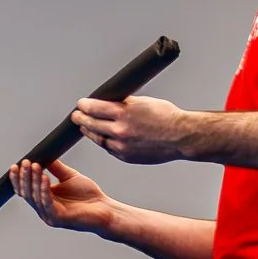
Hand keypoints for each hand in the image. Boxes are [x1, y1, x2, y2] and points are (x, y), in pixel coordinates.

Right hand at [9, 160, 113, 233]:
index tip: (16, 165)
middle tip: (25, 163)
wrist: (105, 208)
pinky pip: (48, 204)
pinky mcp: (59, 219)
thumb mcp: (69, 177)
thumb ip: (56, 168)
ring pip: (36, 198)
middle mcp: (44, 210)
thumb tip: (44, 155)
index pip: (26, 190)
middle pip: (28, 194)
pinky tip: (45, 178)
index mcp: (44, 201)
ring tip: (35, 166)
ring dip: (34, 181)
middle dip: (25, 177)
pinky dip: (44, 190)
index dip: (19, 179)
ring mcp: (50, 216)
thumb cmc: (88, 196)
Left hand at [74, 95, 190, 164]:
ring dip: (89, 131)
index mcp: (123, 113)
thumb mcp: (143, 101)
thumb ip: (123, 103)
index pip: (93, 108)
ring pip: (98, 138)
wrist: (182, 137)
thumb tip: (109, 102)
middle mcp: (120, 130)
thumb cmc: (167, 117)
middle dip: (81, 119)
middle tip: (76, 116)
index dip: (84, 105)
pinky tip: (102, 137)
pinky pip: (109, 149)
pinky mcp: (126, 157)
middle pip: (91, 124)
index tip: (81, 104)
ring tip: (85, 127)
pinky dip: (104, 142)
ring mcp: (122, 146)